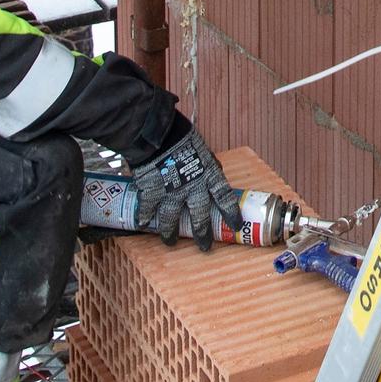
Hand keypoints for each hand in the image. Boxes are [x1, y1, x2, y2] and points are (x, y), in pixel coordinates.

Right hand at [131, 126, 234, 250]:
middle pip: (200, 215)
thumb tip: (215, 169)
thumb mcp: (202, 150)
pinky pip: (149, 210)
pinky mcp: (153, 193)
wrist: (158, 134)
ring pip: (172, 218)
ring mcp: (172, 192)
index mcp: (209, 175)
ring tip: (169, 241)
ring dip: (170, 232)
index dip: (231, 213)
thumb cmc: (182, 136)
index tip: (236, 226)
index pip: (225, 197)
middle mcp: (193, 187)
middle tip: (204, 247)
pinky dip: (145, 217)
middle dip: (202, 233)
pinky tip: (144, 223)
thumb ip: (208, 164)